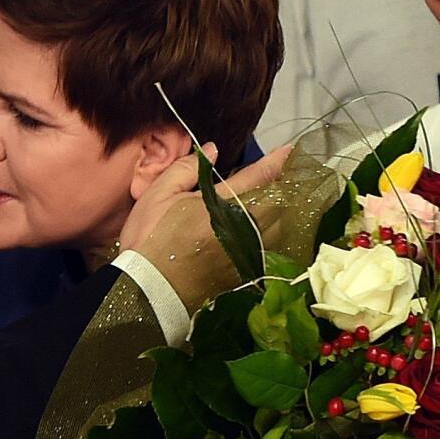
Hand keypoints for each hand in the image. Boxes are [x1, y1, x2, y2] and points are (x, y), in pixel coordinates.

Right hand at [119, 143, 291, 312]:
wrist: (149, 289)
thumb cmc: (150, 238)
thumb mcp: (158, 195)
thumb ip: (185, 169)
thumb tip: (213, 150)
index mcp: (219, 207)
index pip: (257, 178)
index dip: (276, 162)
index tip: (290, 150)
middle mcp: (241, 229)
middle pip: (277, 202)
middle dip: (286, 183)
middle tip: (291, 169)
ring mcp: (245, 252)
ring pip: (279, 225)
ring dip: (284, 207)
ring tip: (285, 192)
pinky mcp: (244, 270)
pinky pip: (270, 244)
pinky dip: (276, 229)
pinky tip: (271, 222)